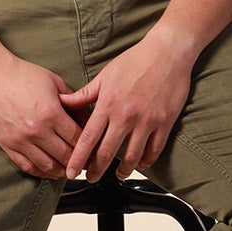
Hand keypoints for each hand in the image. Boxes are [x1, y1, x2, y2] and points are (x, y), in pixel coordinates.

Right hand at [0, 54, 85, 177]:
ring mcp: (20, 140)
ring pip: (48, 166)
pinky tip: (50, 171)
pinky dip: (42, 173)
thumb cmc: (23, 75)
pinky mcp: (7, 145)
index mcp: (51, 113)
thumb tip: (90, 120)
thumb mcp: (55, 82)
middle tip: (87, 162)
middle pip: (66, 155)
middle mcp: (36, 130)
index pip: (78, 138)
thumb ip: (74, 102)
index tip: (96, 149)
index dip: (90, 146)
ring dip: (62, 171)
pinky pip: (27, 166)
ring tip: (70, 169)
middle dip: (80, 161)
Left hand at [58, 35, 194, 181]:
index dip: (78, 158)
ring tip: (117, 175)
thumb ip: (84, 94)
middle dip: (96, 170)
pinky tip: (140, 164)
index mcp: (108, 104)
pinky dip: (146, 161)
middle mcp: (126, 115)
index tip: (71, 172)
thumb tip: (63, 102)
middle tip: (91, 177)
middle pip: (107, 153)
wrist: (167, 52)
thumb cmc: (135, 60)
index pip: (87, 138)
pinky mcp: (164, 122)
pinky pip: (154, 150)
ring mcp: (146, 121)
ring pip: (132, 157)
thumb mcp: (105, 75)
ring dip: (123, 170)